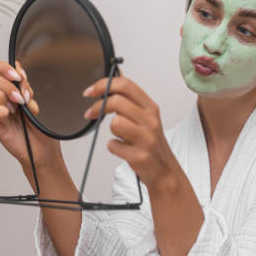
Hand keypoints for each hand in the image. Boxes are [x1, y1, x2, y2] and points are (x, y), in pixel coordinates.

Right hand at [0, 60, 61, 169]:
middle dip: (6, 83)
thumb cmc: (39, 128)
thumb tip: (19, 71)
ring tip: (16, 107)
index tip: (19, 77)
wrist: (42, 149)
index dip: (5, 68)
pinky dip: (0, 109)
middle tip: (20, 97)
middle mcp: (0, 97)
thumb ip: (25, 87)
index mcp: (10, 89)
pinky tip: (9, 115)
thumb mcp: (35, 102)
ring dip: (2, 95)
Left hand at [82, 74, 176, 188]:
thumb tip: (106, 88)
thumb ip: (129, 103)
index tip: (91, 91)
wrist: (164, 171)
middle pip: (117, 102)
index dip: (104, 85)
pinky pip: (113, 145)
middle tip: (91, 113)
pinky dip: (114, 148)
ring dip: (112, 132)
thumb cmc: (151, 144)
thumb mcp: (146, 119)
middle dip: (98, 107)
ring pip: (115, 124)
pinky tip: (124, 150)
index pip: (126, 85)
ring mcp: (146, 139)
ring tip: (122, 137)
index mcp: (151, 108)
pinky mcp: (139, 156)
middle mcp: (150, 121)